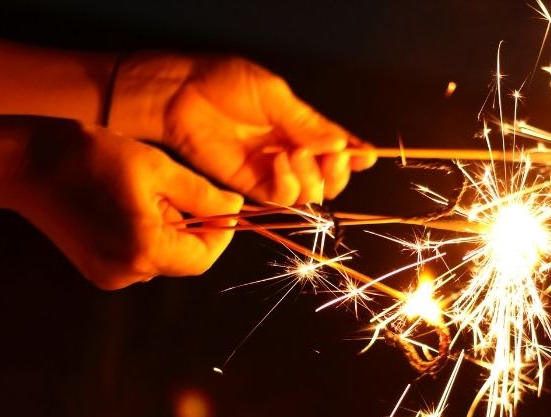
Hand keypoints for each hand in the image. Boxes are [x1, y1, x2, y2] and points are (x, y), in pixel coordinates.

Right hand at [11, 119, 242, 289]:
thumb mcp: (156, 168)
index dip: (221, 232)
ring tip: (142, 191)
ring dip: (168, 227)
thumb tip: (235, 209)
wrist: (24, 163)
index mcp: (144, 250)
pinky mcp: (96, 270)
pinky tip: (125, 204)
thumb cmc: (89, 157)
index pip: (205, 257)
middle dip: (192, 225)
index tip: (224, 203)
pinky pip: (140, 256)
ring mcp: (108, 275)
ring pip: (163, 257)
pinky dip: (146, 233)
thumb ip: (202, 194)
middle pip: (184, 259)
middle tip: (174, 187)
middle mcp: (127, 273)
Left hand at [108, 54, 375, 204]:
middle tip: (332, 156)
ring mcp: (273, 171)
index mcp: (302, 127)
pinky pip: (283, 198)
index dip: (356, 156)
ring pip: (311, 193)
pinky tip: (279, 163)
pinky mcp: (252, 185)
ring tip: (294, 153)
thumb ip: (308, 124)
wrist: (184, 96)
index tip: (365, 157)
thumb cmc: (226, 84)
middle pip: (330, 179)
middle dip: (337, 172)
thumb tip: (343, 144)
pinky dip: (289, 185)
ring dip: (312, 177)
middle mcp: (292, 152)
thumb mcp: (275, 97)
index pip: (339, 147)